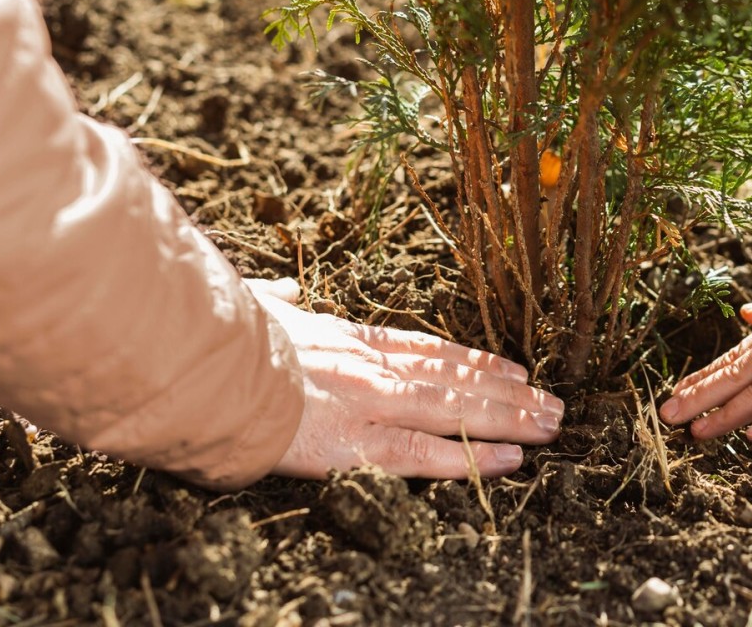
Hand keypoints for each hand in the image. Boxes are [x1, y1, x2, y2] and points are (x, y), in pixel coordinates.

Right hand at [245, 278, 563, 478]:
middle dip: (508, 392)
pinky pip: (424, 454)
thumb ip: (278, 301)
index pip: (427, 350)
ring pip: (454, 412)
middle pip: (454, 379)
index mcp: (349, 339)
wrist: (199, 365)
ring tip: (551, 424)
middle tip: (552, 400)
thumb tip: (284, 291)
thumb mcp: (256, 308)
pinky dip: (470, 457)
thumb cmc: (223, 336)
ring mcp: (368, 403)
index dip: (475, 360)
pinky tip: (510, 461)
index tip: (512, 367)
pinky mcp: (355, 443)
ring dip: (508, 419)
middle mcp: (371, 368)